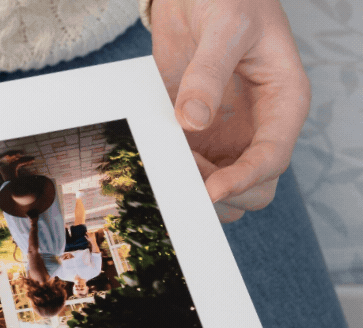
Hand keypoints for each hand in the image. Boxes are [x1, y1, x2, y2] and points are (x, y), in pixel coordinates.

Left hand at [151, 0, 310, 221]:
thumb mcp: (224, 27)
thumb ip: (208, 73)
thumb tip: (193, 121)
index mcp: (283, 102)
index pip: (273, 156)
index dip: (245, 179)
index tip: (211, 190)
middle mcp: (258, 125)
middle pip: (256, 187)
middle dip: (222, 193)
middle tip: (180, 179)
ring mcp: (228, 134)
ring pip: (222, 186)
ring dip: (194, 188)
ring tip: (163, 166)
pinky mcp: (196, 134)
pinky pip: (189, 169)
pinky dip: (173, 174)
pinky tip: (151, 160)